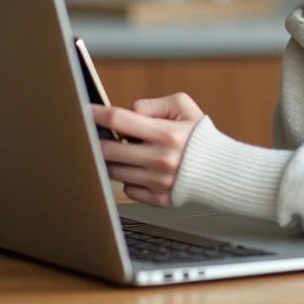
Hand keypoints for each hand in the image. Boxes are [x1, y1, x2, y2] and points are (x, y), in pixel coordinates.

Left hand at [90, 92, 204, 206]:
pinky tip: (142, 170)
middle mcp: (160, 159)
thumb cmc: (199, 136)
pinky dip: (129, 179)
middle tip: (94, 136)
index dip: (96, 114)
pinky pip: (128, 189)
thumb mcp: (184, 106)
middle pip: (109, 150)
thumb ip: (154, 104)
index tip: (82, 111)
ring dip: (112, 161)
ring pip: (114, 172)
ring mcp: (158, 181)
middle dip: (97, 142)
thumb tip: (130, 111)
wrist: (222, 170)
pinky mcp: (158, 199)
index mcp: (165, 133)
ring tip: (123, 152)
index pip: (119, 120)